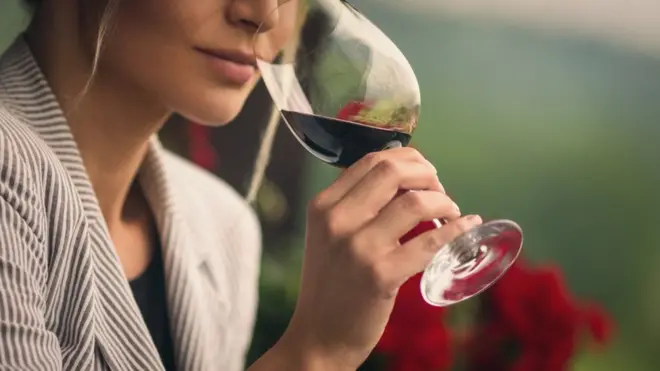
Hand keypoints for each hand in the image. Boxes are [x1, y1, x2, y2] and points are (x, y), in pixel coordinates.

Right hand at [281, 147, 482, 369]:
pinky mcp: (381, 274)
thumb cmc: (330, 285)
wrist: (318, 336)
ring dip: (444, 202)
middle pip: (393, 171)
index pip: (371, 160)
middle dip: (427, 173)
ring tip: (450, 213)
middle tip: (439, 190)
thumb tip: (402, 178)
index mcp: (323, 206)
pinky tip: (467, 226)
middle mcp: (337, 220)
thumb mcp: (328, 235)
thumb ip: (354, 206)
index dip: (407, 159)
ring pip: (416, 202)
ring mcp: (358, 247)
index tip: (424, 174)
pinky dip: (457, 230)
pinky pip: (431, 242)